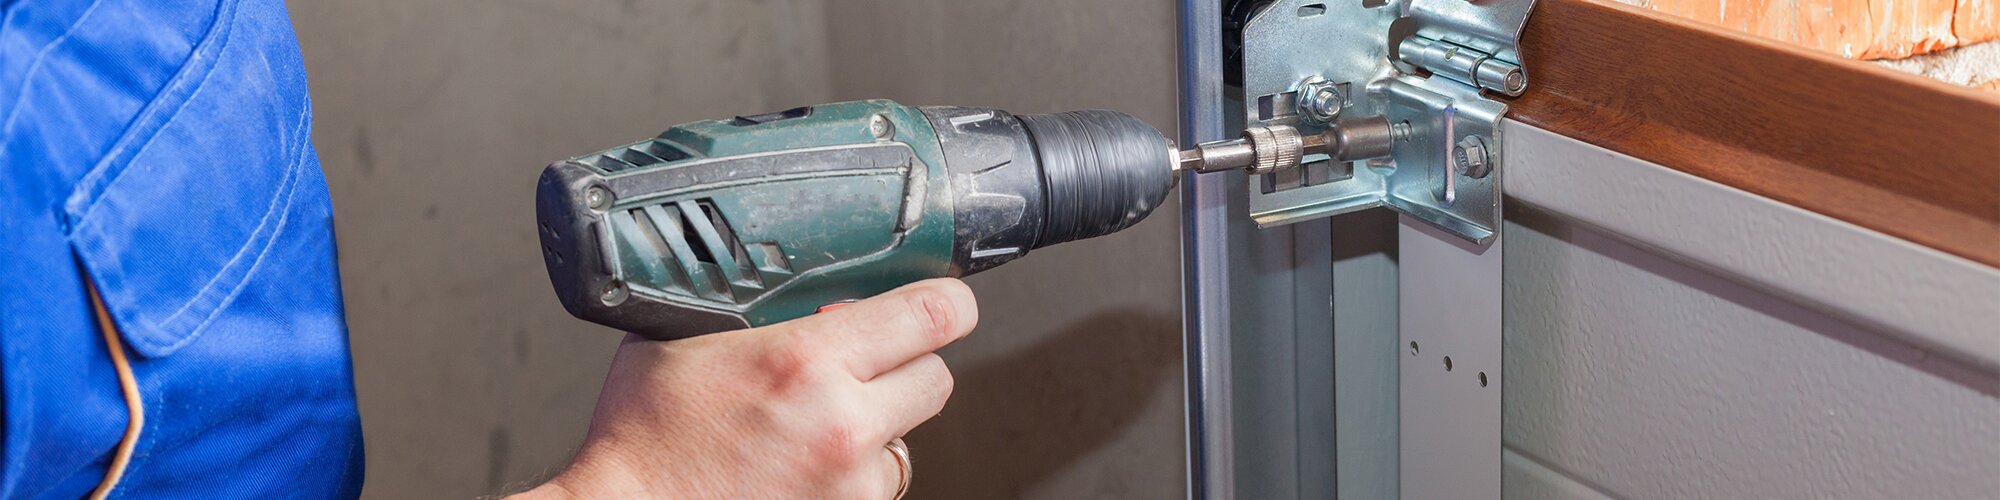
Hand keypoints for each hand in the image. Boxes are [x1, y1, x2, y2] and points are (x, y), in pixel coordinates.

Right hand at [513, 278, 977, 498]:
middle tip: (871, 362)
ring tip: (821, 422)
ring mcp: (850, 484)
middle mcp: (843, 425)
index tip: (943, 300)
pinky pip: (876, 485)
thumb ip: (745, 308)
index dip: (947, 302)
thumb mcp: (683, 338)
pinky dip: (852, 473)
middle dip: (908, 364)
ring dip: (880, 425)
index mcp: (806, 361)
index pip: (933, 314)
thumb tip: (776, 281)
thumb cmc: (643, 440)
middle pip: (937, 378)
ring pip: (908, 439)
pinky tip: (805, 464)